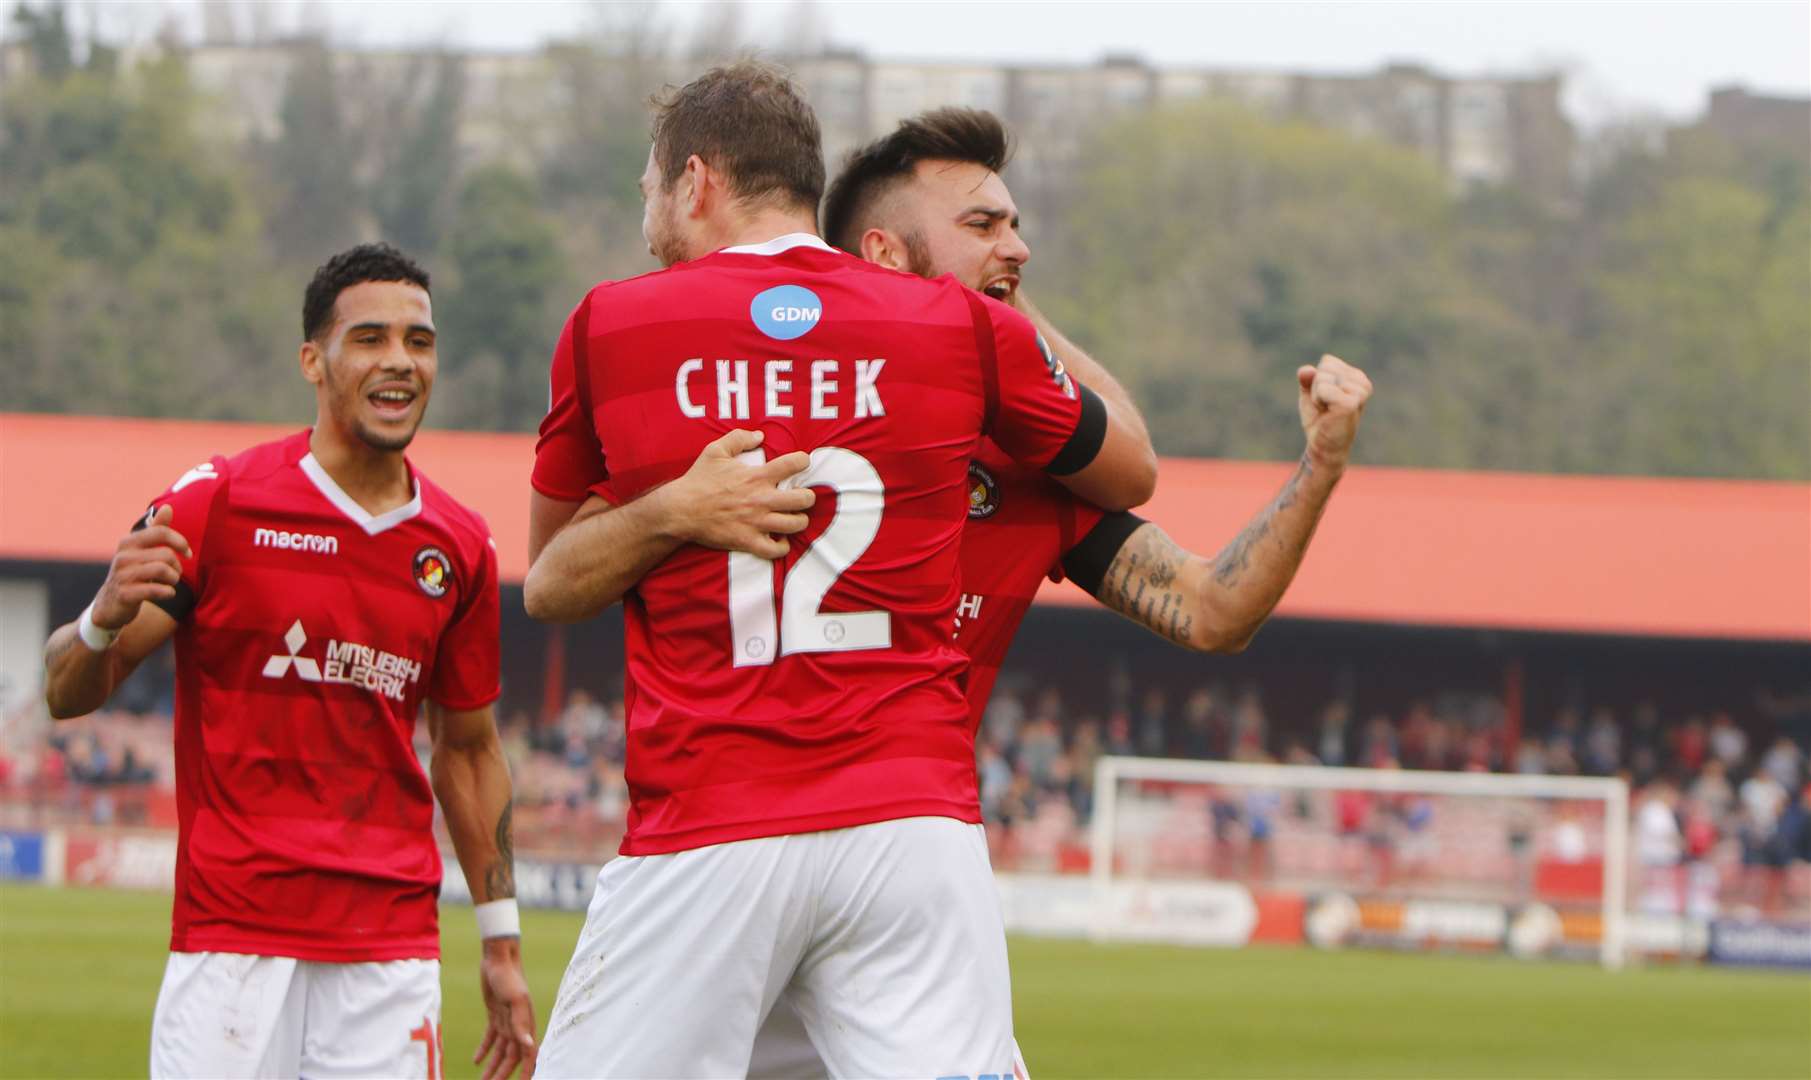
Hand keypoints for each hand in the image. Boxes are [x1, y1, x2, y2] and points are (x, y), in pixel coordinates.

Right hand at [92, 504, 190, 629]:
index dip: (180, 542)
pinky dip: (168, 592)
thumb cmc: (133, 574)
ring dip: (173, 579)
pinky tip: (167, 594)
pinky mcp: (125, 594)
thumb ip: (156, 530)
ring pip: (163, 570)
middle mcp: (123, 556)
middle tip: (174, 575)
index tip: (187, 554)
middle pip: (166, 554)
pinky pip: (156, 589)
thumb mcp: (143, 551)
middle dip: (177, 566)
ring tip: (169, 583)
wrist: (110, 605)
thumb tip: (168, 508)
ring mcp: (122, 575)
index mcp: (129, 542)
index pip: (161, 532)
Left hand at [475, 937, 536, 1079]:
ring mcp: (506, 1021)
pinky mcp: (495, 1015)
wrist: (498, 959)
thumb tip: (528, 1044)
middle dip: (503, 1074)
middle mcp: (518, 1026)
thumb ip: (522, 1022)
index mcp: (526, 1024)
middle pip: (511, 1057)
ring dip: (492, 1066)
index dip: (526, 1071)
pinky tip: (476, 1060)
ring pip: (500, 1051)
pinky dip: (484, 1050)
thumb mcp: (515, 999)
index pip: (528, 1054)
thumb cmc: (509, 977)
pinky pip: (490, 1038)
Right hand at [661, 429, 814, 558]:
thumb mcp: (715, 450)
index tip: (800, 463)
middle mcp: (762, 499)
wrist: (680, 510)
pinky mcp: (747, 541)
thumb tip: (759, 436)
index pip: (794, 463)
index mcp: (757, 476)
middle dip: (807, 497)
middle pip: (804, 499)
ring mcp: (756, 522)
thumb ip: (739, 438)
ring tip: (792, 517)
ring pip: (796, 524)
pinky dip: (781, 546)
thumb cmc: (698, 480)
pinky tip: (778, 539)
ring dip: (798, 520)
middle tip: (799, 496)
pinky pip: (776, 550)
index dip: (803, 461)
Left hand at [1296, 355, 1372, 468]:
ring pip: (1322, 378)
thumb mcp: (1310, 394)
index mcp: (1356, 376)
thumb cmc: (1320, 420)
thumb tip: (1306, 370)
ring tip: (1328, 410)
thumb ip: (1307, 379)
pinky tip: (1328, 413)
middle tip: (1325, 406)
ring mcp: (1359, 391)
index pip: (1328, 361)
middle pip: (1325, 368)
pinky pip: (1323, 388)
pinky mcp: (1351, 402)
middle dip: (1316, 387)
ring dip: (1317, 395)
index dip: (1317, 380)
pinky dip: (1318, 400)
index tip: (1325, 398)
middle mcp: (1361, 381)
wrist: (1323, 447)